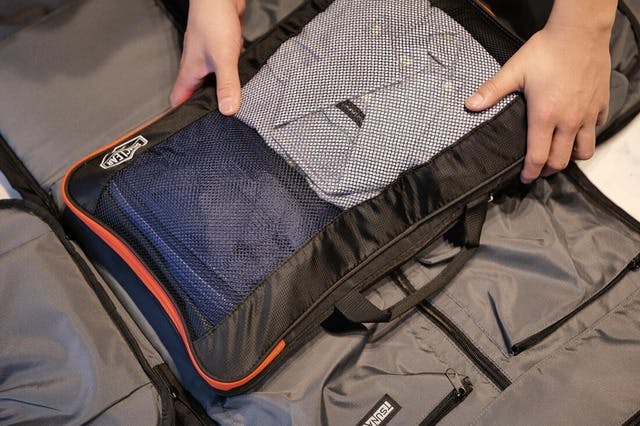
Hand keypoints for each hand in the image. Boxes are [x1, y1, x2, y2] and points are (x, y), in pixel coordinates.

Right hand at [170, 0, 244, 114]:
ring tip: (230, 107)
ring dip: (218, 93)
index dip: (180, 116)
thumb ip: (226, 84)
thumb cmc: (214, 20)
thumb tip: (228, 110)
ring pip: (210, 83)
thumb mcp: (223, 58)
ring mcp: (207, 59)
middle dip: (204, 108)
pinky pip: (222, 71)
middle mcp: (196, 67)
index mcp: (189, 72)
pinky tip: (240, 84)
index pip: (178, 101)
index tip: (187, 130)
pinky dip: (229, 79)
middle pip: (195, 94)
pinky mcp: (220, 51)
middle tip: (215, 123)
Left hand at [465, 15, 612, 182]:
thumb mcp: (514, 71)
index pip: (538, 157)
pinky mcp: (601, 104)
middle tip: (539, 170)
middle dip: (548, 170)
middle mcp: (568, 120)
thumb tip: (470, 105)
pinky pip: (596, 129)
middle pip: (561, 161)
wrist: (580, 32)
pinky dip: (587, 135)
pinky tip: (576, 130)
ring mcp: (587, 114)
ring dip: (570, 158)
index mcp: (545, 116)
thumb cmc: (547, 50)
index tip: (525, 178)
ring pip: (584, 150)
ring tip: (559, 155)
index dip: (530, 172)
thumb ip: (491, 91)